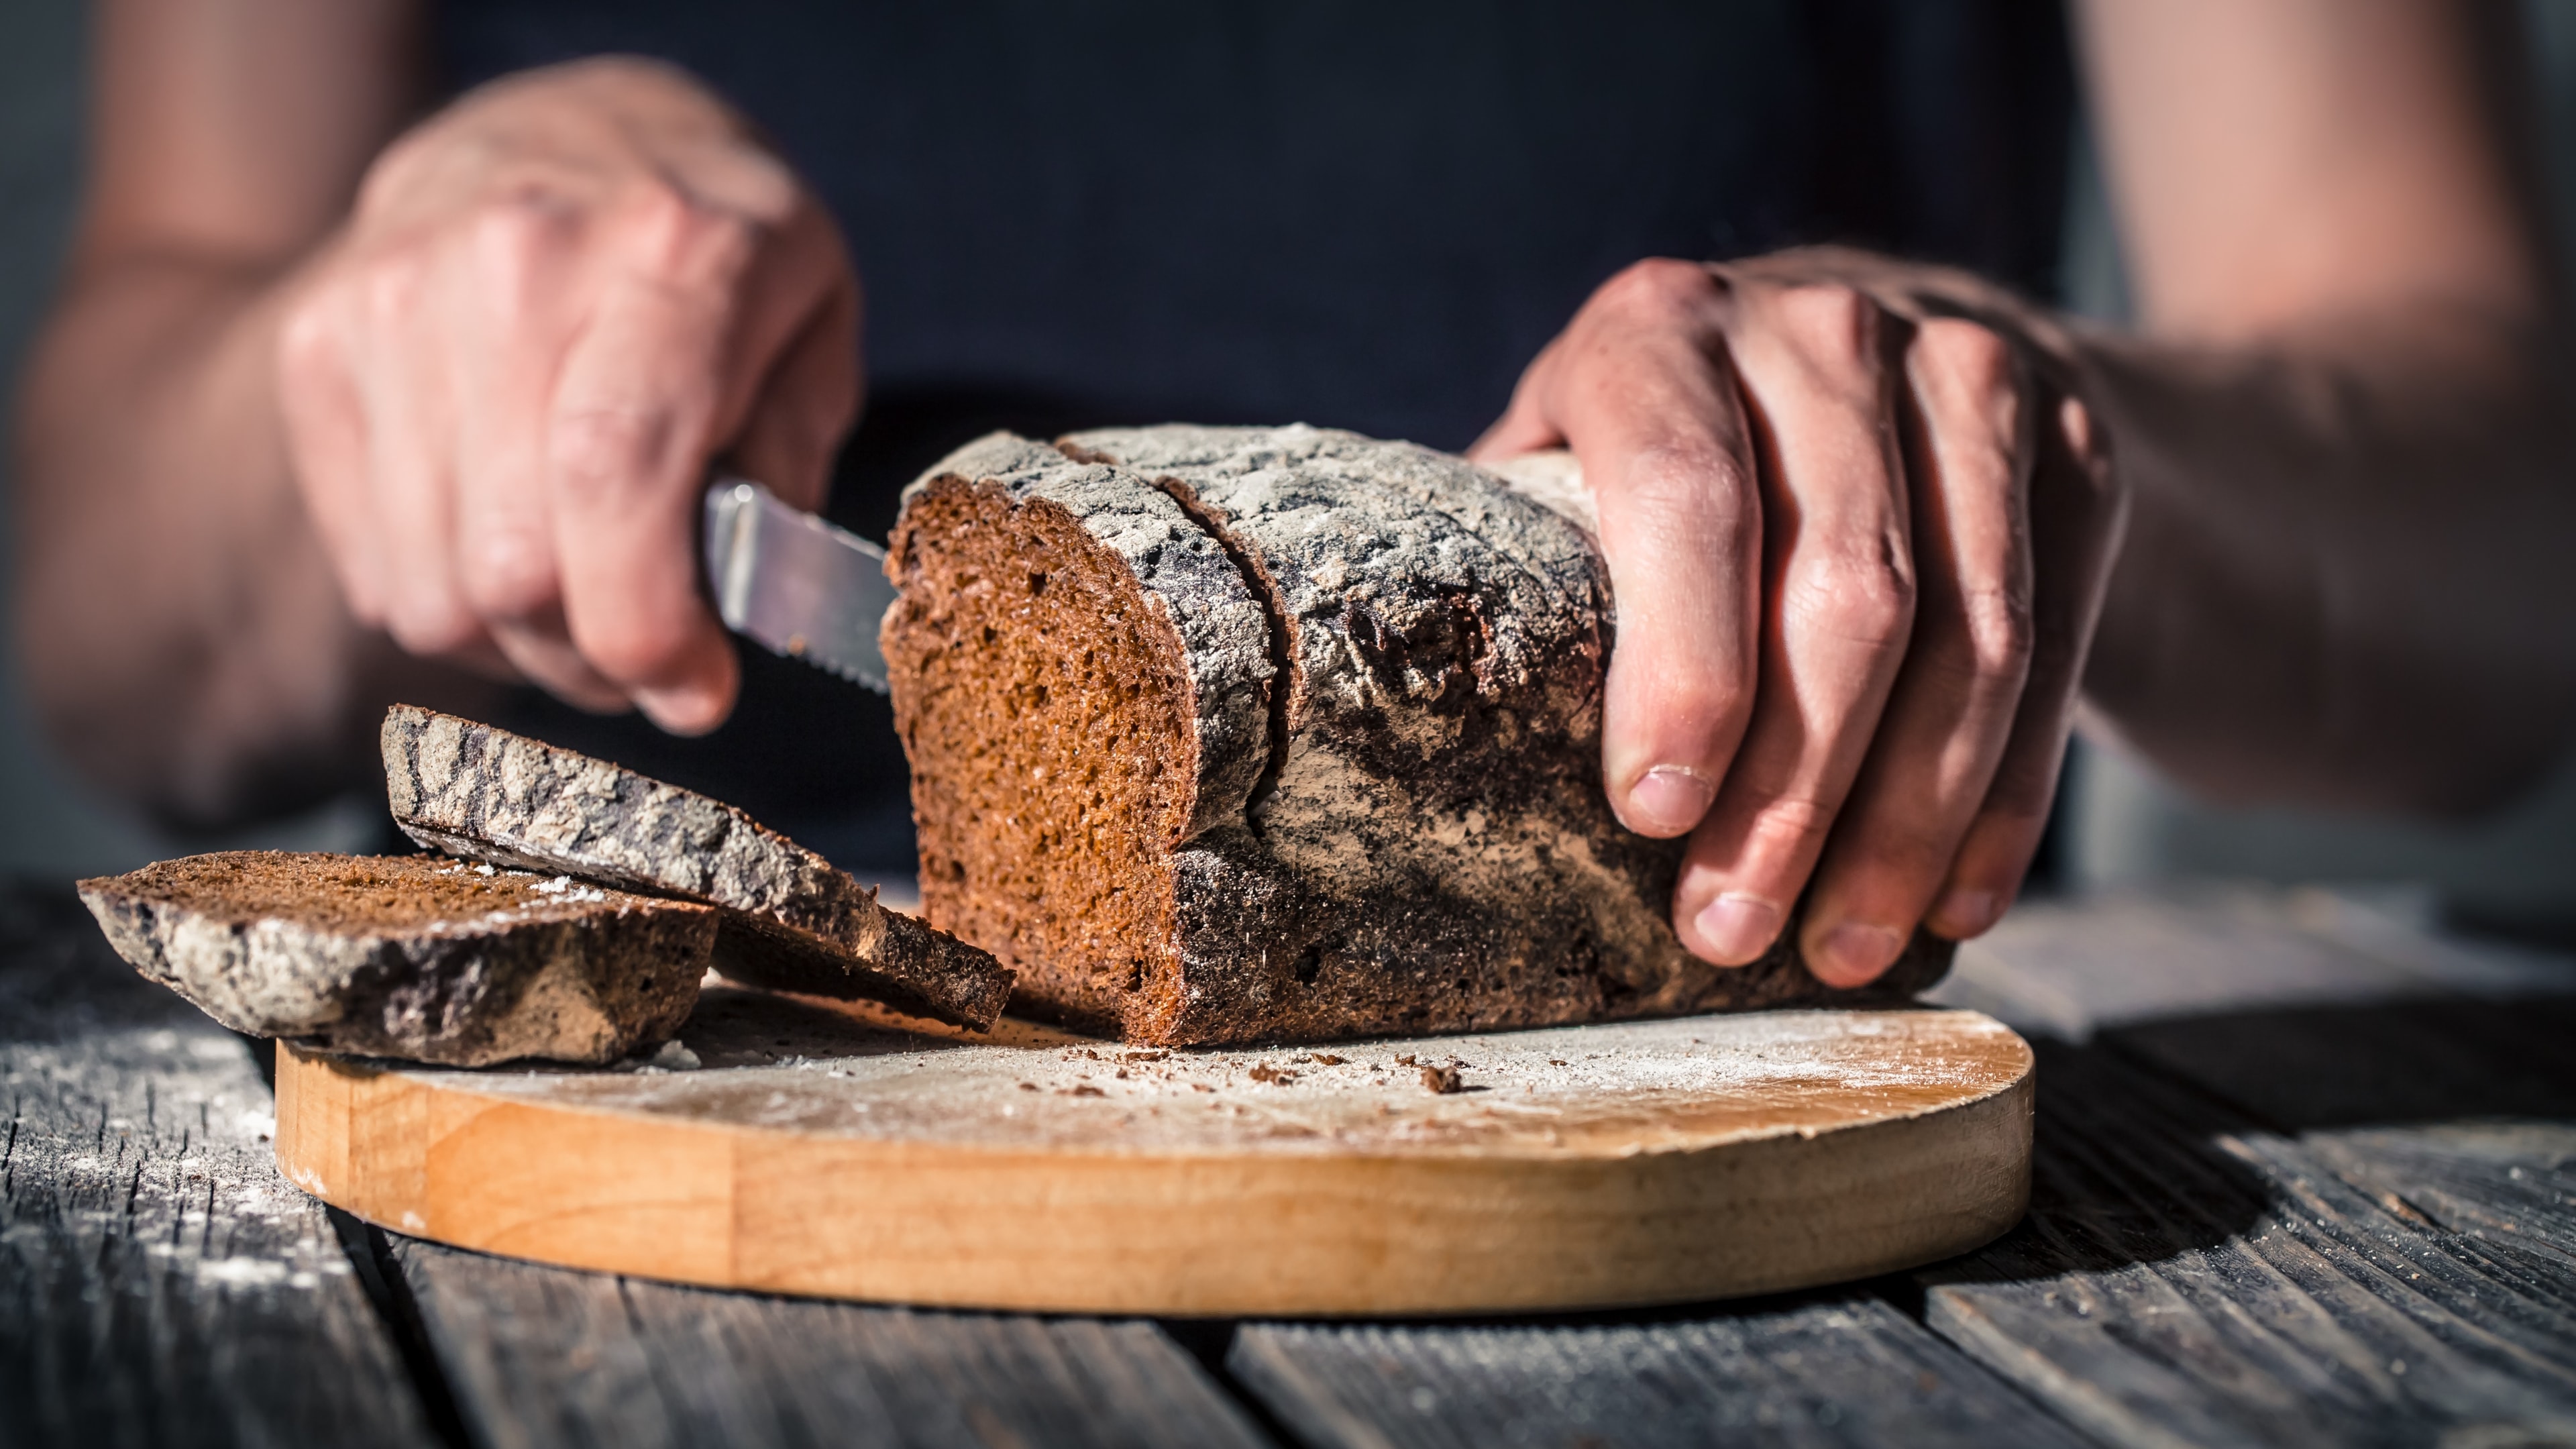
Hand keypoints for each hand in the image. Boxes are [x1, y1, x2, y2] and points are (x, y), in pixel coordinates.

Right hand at [275, 57, 859, 732]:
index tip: (695, 691)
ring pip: (437, 593)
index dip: (646, 623)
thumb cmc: (718, 253)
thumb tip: (733, 606)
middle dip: (597, 657)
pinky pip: (378, 571)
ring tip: (586, 595)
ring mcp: (393, 301)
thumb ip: (788, 465)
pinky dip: (450, 606)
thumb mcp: (812, 326)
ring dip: (522, 647)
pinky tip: (509, 545)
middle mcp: (513, 262)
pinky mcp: (318, 347)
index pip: (614, 471)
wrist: (557, 126)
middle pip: (516, 565)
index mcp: (671, 252)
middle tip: (652, 650)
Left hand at [1470, 249, 2124, 982]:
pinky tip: (1955, 904)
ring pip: (1967, 634)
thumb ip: (1535, 550)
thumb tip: (1430, 734)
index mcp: (1662, 325)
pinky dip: (2003, 799)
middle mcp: (1822, 323)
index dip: (1679, 668)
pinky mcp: (2075, 449)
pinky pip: (2055, 649)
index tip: (1651, 817)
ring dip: (1903, 821)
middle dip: (1788, 790)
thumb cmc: (1684, 452)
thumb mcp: (1585, 456)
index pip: (1682, 492)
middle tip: (1730, 930)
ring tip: (1841, 948)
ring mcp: (1968, 372)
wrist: (1907, 354)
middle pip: (1838, 587)